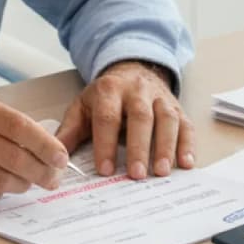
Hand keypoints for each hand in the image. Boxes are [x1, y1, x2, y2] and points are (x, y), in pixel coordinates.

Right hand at [0, 92, 70, 202]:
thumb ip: (2, 122)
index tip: (61, 157)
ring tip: (29, 181)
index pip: (18, 127)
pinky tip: (0, 185)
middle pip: (14, 158)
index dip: (45, 145)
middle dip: (41, 171)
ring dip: (22, 184)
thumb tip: (43, 145)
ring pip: (2, 180)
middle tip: (53, 178)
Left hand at [56, 60, 192, 179]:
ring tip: (162, 171)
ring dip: (165, 146)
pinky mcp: (177, 107)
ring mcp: (160, 98)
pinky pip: (186, 124)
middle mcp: (137, 91)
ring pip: (166, 119)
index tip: (104, 170)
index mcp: (109, 90)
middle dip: (139, 147)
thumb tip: (55, 157)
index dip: (106, 143)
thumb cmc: (106, 96)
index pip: (107, 117)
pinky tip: (186, 163)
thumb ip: (70, 131)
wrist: (132, 69)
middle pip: (140, 117)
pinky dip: (187, 145)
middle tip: (137, 174)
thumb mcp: (83, 107)